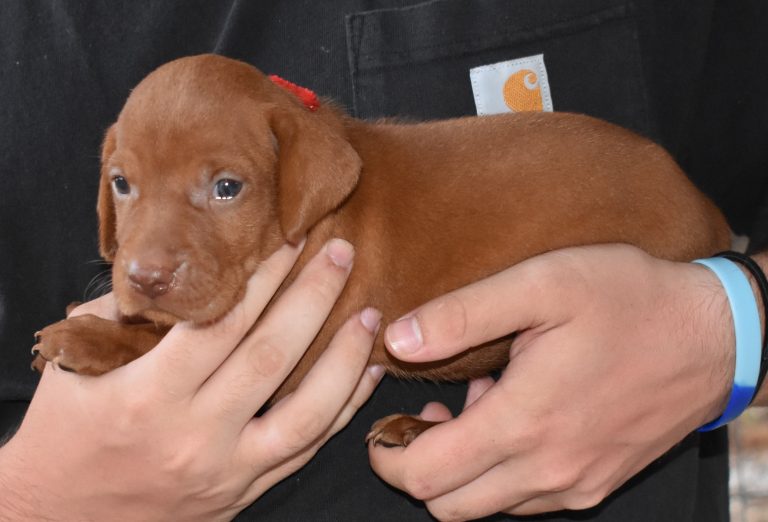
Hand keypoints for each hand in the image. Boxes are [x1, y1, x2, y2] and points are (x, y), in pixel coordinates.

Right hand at [0, 239, 383, 520]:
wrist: (57, 519)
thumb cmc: (65, 434)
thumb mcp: (76, 367)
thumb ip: (124, 317)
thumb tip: (176, 275)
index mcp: (147, 397)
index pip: (221, 324)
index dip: (263, 278)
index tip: (290, 240)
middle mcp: (193, 436)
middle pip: (271, 357)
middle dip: (314, 298)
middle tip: (342, 253)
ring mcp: (225, 470)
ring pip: (307, 415)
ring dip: (346, 360)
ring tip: (370, 315)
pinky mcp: (243, 492)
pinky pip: (305, 450)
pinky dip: (343, 410)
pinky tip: (366, 375)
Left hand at [369, 244, 733, 519]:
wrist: (714, 333)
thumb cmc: (628, 300)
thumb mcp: (541, 284)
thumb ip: (461, 315)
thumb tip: (397, 340)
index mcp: (523, 423)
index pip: (425, 476)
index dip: (387, 457)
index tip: (382, 426)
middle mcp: (548, 470)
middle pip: (448, 504)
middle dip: (419, 468)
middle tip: (426, 417)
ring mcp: (577, 483)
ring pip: (487, 507)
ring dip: (462, 470)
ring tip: (475, 408)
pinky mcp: (598, 483)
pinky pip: (528, 500)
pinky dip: (503, 473)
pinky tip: (517, 416)